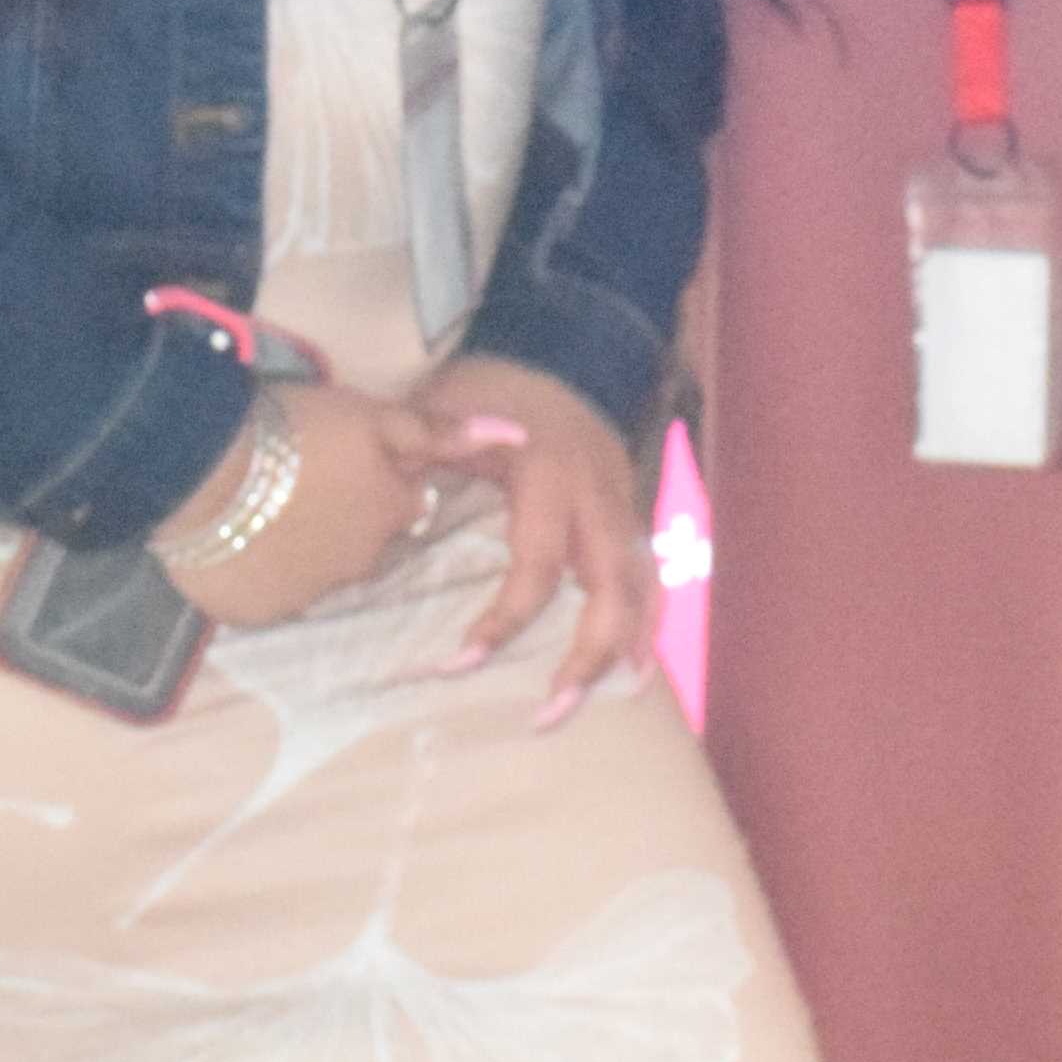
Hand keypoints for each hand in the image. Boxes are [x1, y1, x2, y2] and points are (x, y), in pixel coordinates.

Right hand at [158, 379, 468, 630]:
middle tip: (295, 484)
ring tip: (256, 507)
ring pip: (310, 573)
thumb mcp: (373, 414)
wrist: (202, 464)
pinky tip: (230, 541)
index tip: (335, 464)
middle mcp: (359, 565)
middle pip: (357, 546)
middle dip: (337, 522)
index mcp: (391, 513)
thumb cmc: (292, 429)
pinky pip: (261, 597)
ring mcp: (305, 595)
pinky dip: (250, 575)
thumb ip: (441, 431)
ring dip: (293, 548)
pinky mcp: (252, 614)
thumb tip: (518, 433)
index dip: (369, 484)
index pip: (397, 507)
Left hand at [419, 355, 660, 727]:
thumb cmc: (493, 384)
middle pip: (612, 593)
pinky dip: (647, 620)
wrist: (559, 349)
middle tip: (551, 712)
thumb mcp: (449, 408)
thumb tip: (412, 504)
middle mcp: (598, 499)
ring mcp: (623, 505)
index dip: (500, 623)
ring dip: (629, 646)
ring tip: (610, 696)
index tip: (456, 664)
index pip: (535, 570)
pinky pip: (649, 573)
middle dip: (588, 657)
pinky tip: (637, 661)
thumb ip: (429, 448)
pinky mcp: (631, 512)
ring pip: (643, 587)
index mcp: (549, 479)